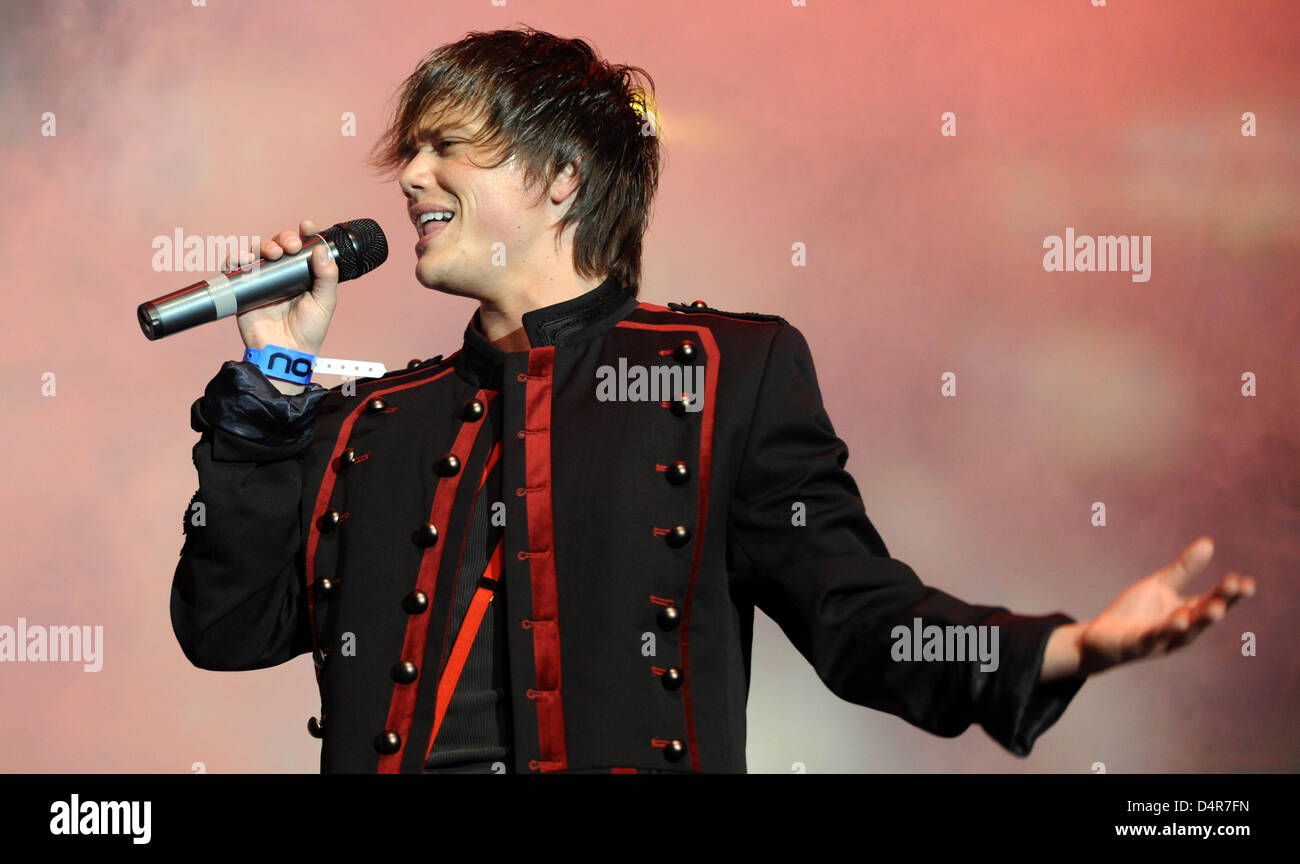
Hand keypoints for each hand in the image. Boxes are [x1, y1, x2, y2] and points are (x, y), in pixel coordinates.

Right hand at [231, 218, 338, 355]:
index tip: (307, 226)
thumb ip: (327, 277)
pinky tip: (246, 260)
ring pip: (258, 252)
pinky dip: (237, 259)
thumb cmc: (308, 331)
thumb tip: (321, 250)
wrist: (285, 353)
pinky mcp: (245, 289)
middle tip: (291, 246)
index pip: (303, 247)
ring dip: (264, 245)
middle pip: (279, 244)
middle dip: (285, 238)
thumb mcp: (325, 302)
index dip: (305, 233)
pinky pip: (236, 269)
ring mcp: (263, 281)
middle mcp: (283, 274)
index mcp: (304, 274)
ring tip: (274, 253)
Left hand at [1046, 537, 1255, 679]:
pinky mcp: (1139, 644)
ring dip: (1201, 620)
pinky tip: (1179, 620)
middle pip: (1204, 615)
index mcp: (1187, 613)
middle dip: (1221, 601)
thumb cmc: (1135, 613)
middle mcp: (1180, 630)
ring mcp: (1161, 639)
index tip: (1248, 581)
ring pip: (1185, 631)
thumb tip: (1209, 543)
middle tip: (1238, 586)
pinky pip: (1155, 637)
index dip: (1231, 594)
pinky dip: (1167, 630)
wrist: (1100, 638)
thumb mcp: (1160, 586)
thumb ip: (1184, 569)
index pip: (1214, 602)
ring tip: (1217, 608)